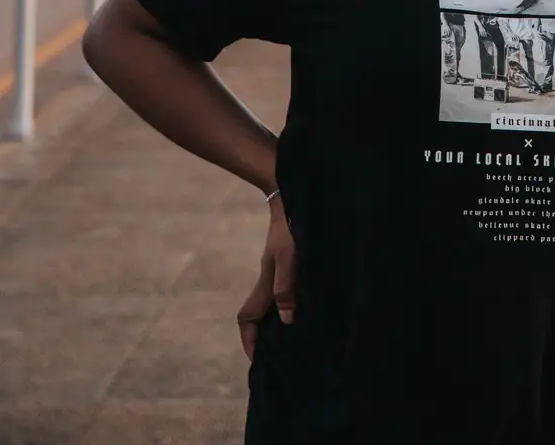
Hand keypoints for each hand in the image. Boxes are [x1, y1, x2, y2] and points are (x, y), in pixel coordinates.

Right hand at [237, 196, 296, 361]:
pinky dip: (290, 305)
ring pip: (273, 304)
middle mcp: (269, 279)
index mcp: (265, 281)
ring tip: (296, 339)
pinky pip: (285, 291)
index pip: (247, 317)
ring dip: (278, 323)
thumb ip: (286, 286)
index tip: (258, 360)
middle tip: (280, 356)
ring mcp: (278, 270)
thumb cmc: (291, 225)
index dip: (249, 340)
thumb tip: (285, 320)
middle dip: (264, 337)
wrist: (291, 194)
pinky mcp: (289, 262)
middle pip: (259, 315)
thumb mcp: (289, 255)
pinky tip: (307, 309)